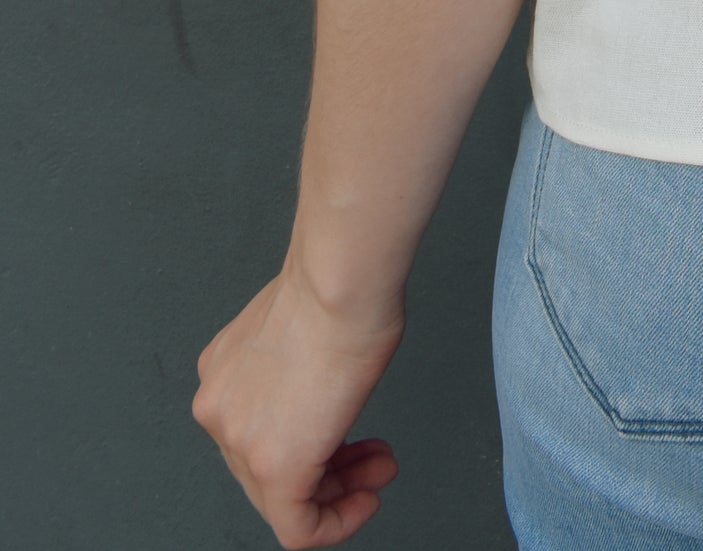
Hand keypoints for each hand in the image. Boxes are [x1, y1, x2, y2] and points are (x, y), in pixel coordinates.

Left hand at [193, 264, 404, 544]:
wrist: (341, 282)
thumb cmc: (339, 286)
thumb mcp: (303, 327)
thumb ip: (297, 366)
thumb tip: (321, 383)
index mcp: (223, 372)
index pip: (260, 428)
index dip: (310, 435)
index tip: (345, 433)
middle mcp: (220, 409)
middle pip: (269, 465)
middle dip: (329, 466)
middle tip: (370, 459)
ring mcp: (241, 440)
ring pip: (283, 497)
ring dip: (339, 492)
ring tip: (376, 475)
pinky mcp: (275, 468)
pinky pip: (298, 527)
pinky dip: (336, 523)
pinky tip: (365, 501)